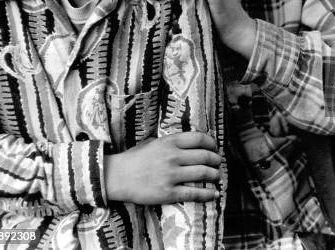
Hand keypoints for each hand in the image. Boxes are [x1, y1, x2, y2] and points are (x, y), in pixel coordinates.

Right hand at [105, 131, 220, 204]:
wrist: (116, 176)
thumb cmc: (134, 158)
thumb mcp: (153, 142)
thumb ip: (171, 142)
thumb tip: (189, 143)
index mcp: (170, 142)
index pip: (199, 139)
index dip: (212, 143)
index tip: (215, 147)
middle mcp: (173, 157)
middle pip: (205, 156)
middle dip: (216, 160)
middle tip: (218, 163)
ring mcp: (171, 175)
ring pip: (202, 173)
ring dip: (214, 175)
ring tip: (217, 176)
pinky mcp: (168, 193)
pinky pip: (193, 193)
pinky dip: (208, 194)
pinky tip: (214, 193)